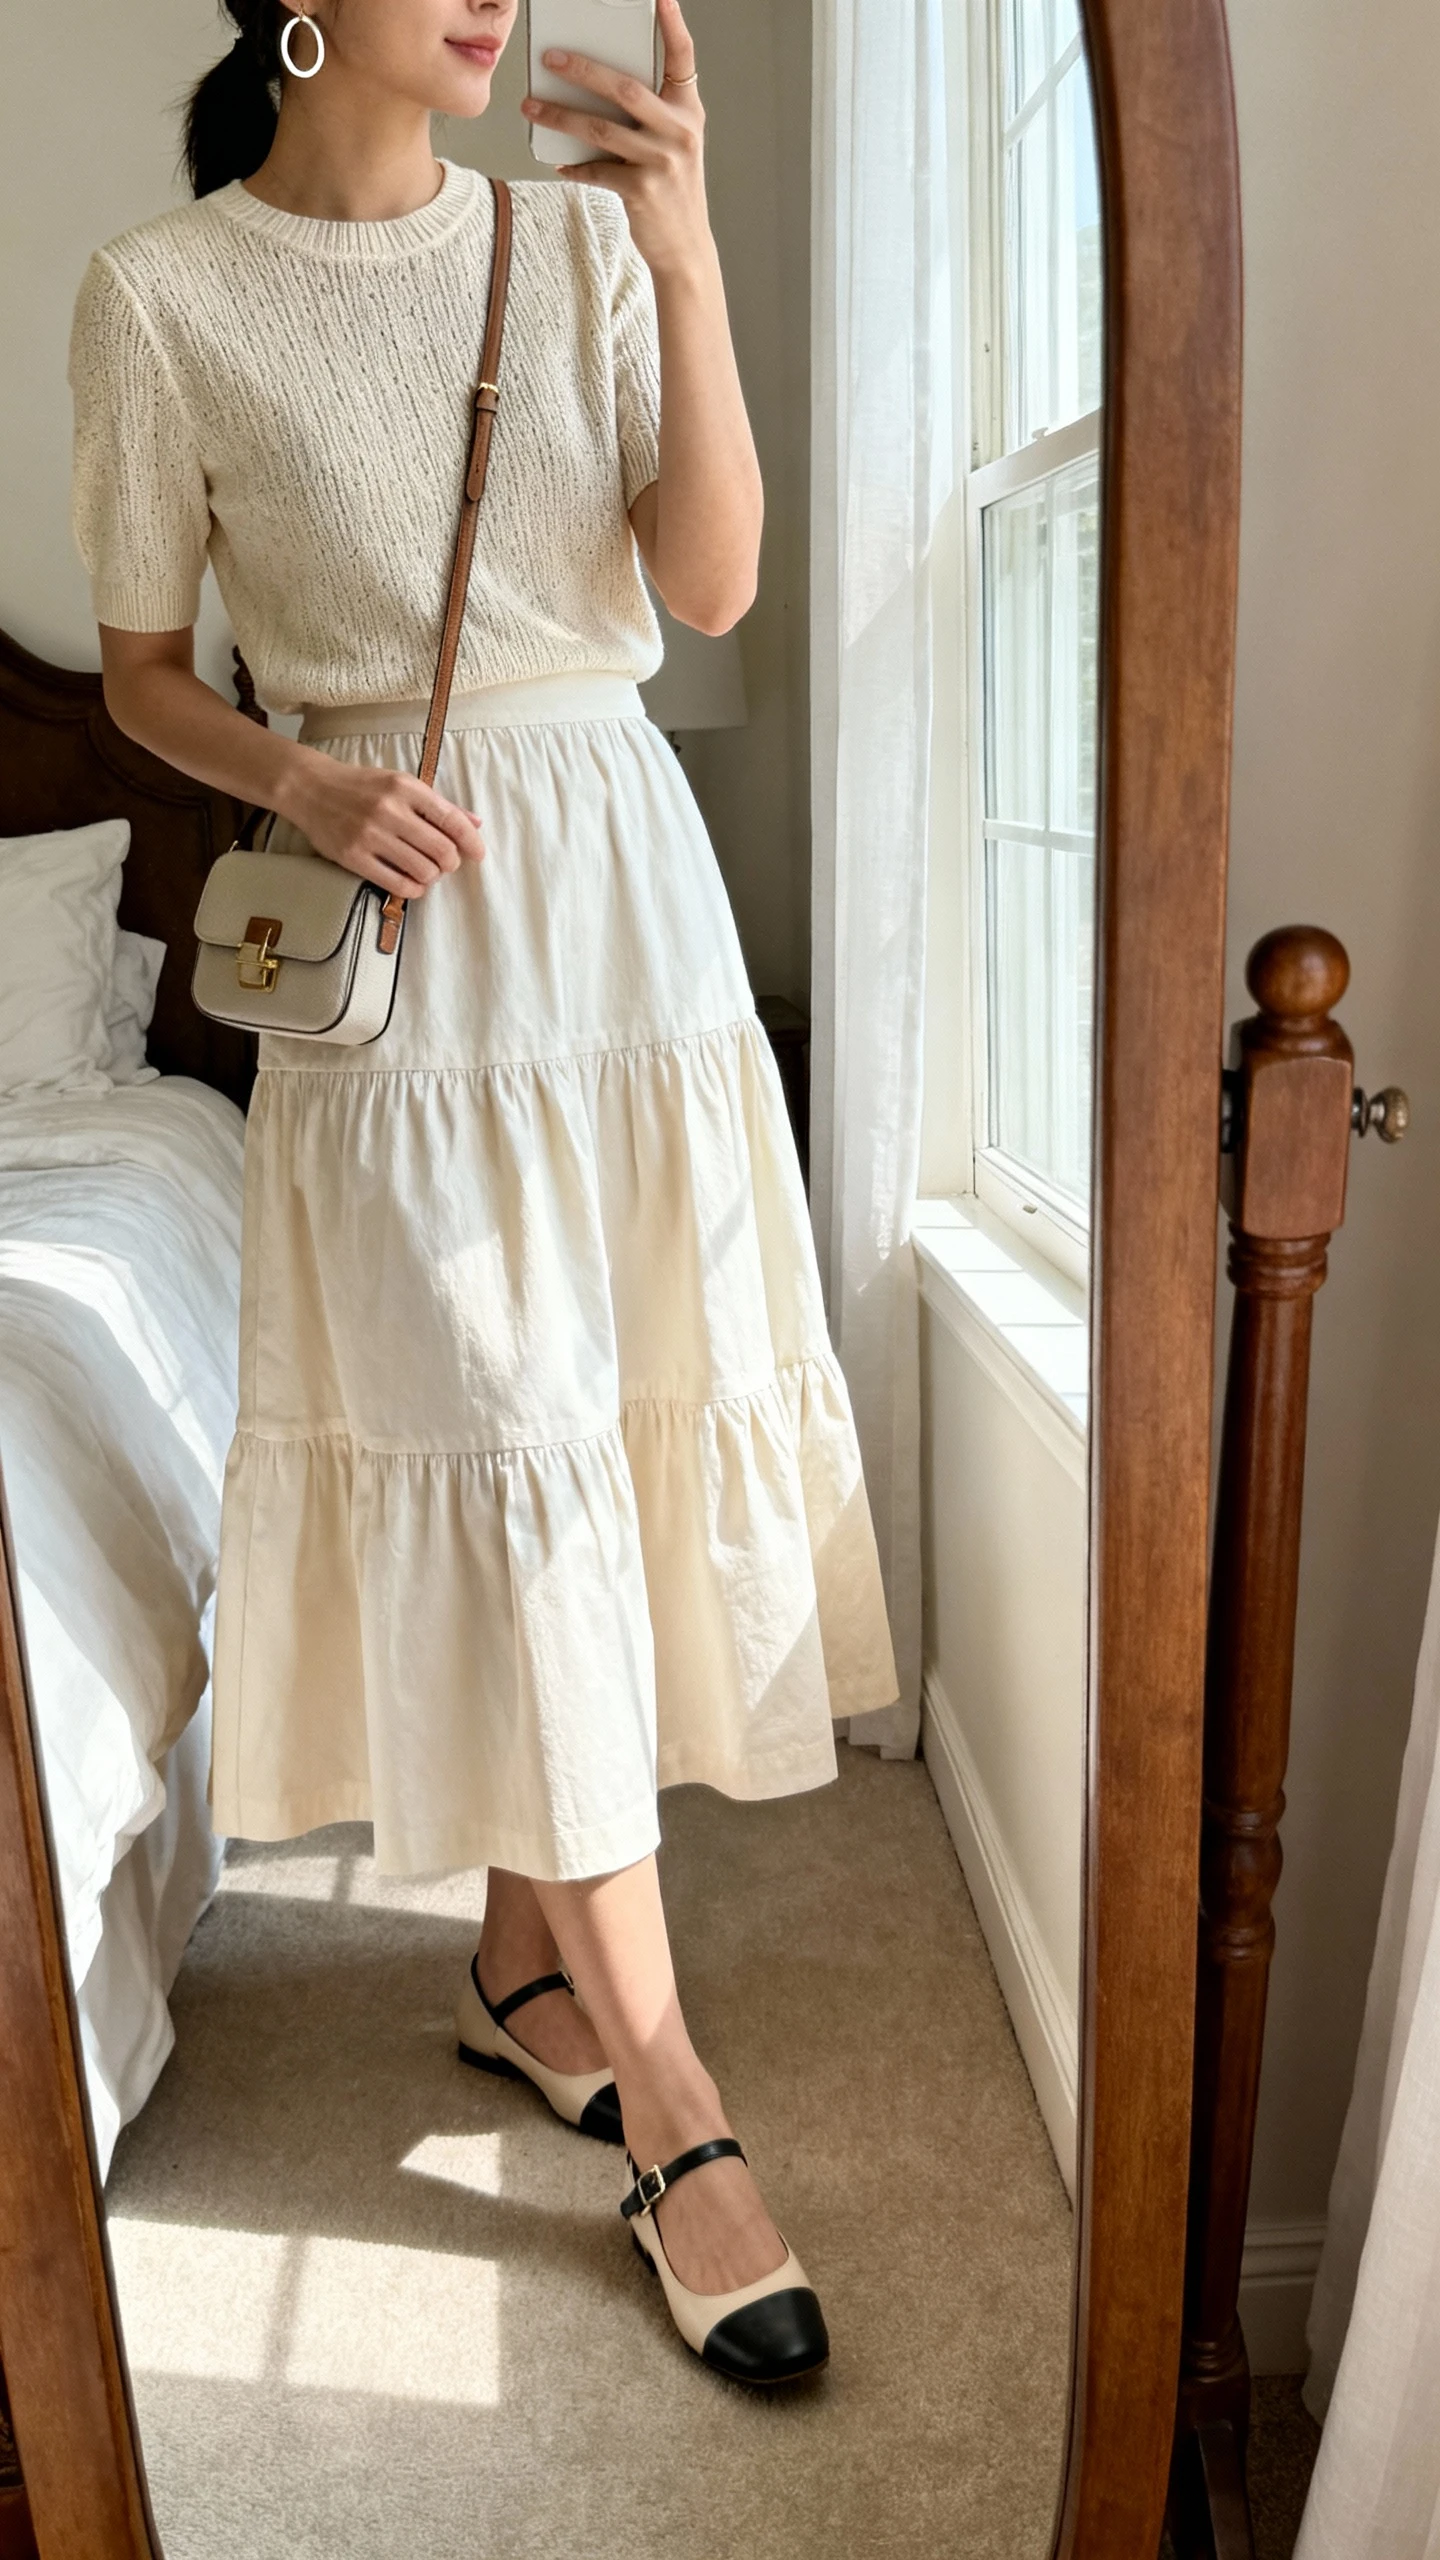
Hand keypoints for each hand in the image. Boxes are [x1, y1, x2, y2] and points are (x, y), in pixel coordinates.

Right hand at [280, 750, 484, 899]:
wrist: (311, 789)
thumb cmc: (362, 787)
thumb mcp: (401, 784)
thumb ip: (438, 805)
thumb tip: (475, 823)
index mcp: (406, 788)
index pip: (451, 819)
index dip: (471, 841)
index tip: (478, 854)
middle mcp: (389, 810)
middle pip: (441, 850)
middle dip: (451, 862)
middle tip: (445, 863)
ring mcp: (371, 835)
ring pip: (423, 870)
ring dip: (432, 876)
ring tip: (426, 871)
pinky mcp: (354, 857)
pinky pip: (397, 884)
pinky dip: (414, 889)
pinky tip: (413, 884)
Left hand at [521, 0, 710, 279]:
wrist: (685, 248)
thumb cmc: (673, 190)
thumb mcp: (674, 146)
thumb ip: (650, 115)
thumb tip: (596, 90)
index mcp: (689, 113)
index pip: (683, 58)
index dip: (673, 24)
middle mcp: (679, 132)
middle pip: (624, 88)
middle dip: (582, 69)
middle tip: (550, 56)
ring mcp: (661, 162)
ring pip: (600, 128)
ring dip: (560, 114)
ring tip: (531, 105)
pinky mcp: (641, 190)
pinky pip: (596, 169)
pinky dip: (574, 166)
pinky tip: (559, 162)